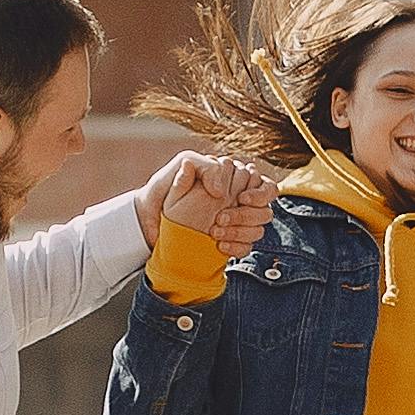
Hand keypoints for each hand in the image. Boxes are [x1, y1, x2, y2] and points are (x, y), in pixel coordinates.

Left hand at [145, 151, 280, 245]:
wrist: (147, 218)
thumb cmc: (165, 187)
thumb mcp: (182, 166)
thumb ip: (204, 167)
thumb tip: (220, 189)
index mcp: (234, 182)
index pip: (266, 186)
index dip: (260, 194)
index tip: (242, 198)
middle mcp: (239, 202)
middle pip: (265, 210)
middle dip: (246, 215)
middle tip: (220, 219)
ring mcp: (236, 223)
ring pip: (258, 230)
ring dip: (239, 232)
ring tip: (214, 233)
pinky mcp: (230, 242)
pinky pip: (246, 247)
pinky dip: (235, 248)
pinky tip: (218, 246)